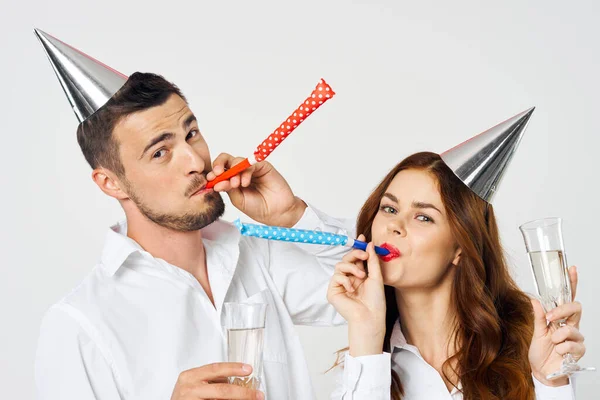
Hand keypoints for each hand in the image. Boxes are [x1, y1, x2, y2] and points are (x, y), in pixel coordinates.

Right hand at [170, 362, 263, 399]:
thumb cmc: (184, 398)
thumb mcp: (194, 384)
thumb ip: (211, 380)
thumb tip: (235, 380)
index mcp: (189, 377)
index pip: (215, 369)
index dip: (233, 368)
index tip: (248, 369)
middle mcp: (188, 389)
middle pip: (222, 390)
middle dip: (243, 393)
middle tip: (257, 394)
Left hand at [207, 153, 305, 226]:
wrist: (276, 212)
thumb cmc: (257, 207)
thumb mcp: (237, 199)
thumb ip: (227, 188)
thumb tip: (215, 181)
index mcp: (231, 180)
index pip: (219, 171)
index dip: (213, 173)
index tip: (209, 180)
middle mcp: (240, 172)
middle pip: (225, 160)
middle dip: (219, 164)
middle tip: (217, 174)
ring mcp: (251, 169)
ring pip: (236, 160)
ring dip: (233, 172)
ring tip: (236, 184)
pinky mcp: (262, 166)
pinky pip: (250, 163)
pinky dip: (245, 172)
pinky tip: (245, 182)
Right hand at [327, 239, 386, 355]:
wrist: (370, 316)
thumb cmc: (375, 301)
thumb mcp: (376, 276)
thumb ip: (372, 260)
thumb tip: (369, 244)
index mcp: (360, 275)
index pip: (356, 258)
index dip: (358, 247)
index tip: (362, 237)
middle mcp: (349, 279)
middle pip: (346, 259)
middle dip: (355, 254)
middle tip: (363, 254)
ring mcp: (341, 285)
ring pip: (340, 266)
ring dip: (351, 267)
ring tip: (361, 276)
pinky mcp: (333, 291)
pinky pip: (336, 277)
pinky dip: (345, 280)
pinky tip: (352, 288)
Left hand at [529, 266, 585, 386]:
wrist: (539, 370)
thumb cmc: (537, 350)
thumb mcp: (534, 331)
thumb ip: (537, 316)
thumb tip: (535, 299)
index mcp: (558, 317)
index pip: (567, 298)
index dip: (571, 283)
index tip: (571, 269)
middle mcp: (569, 325)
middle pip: (575, 308)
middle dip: (562, 311)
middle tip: (550, 318)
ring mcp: (575, 337)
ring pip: (573, 328)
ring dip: (558, 336)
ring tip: (552, 343)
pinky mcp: (578, 351)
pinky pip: (573, 344)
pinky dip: (562, 348)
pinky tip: (558, 352)